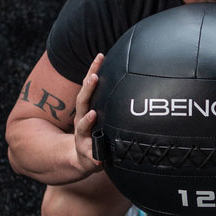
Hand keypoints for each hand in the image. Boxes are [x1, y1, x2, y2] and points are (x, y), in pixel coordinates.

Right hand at [72, 53, 105, 174]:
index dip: (93, 69)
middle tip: (94, 77)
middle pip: (83, 101)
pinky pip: (92, 157)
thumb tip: (134, 77)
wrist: (83, 159)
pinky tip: (99, 160)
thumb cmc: (96, 132)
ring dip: (87, 121)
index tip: (100, 56)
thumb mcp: (103, 114)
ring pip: (82, 128)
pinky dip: (95, 158)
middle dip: (88, 89)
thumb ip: (112, 100)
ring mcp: (83, 137)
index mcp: (87, 108)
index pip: (89, 86)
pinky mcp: (88, 156)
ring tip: (93, 114)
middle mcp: (82, 120)